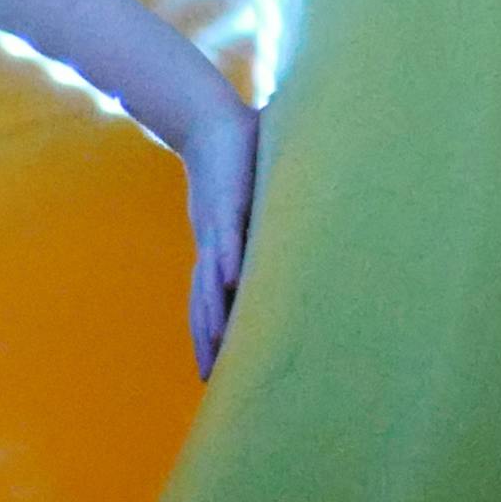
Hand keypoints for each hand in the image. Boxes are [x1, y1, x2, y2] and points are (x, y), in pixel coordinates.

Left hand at [181, 98, 259, 381]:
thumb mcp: (249, 204)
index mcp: (216, 249)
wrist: (206, 121)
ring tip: (220, 347)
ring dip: (215, 312)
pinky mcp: (227, 199)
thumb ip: (266, 225)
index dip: (210, 333)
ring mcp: (217, 224)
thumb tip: (295, 235)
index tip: (213, 369)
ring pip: (213, 277)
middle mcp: (212, 245)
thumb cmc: (231, 163)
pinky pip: (228, 234)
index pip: (209, 299)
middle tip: (210, 380)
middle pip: (205, 301)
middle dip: (207, 340)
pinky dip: (229, 258)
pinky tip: (233, 283)